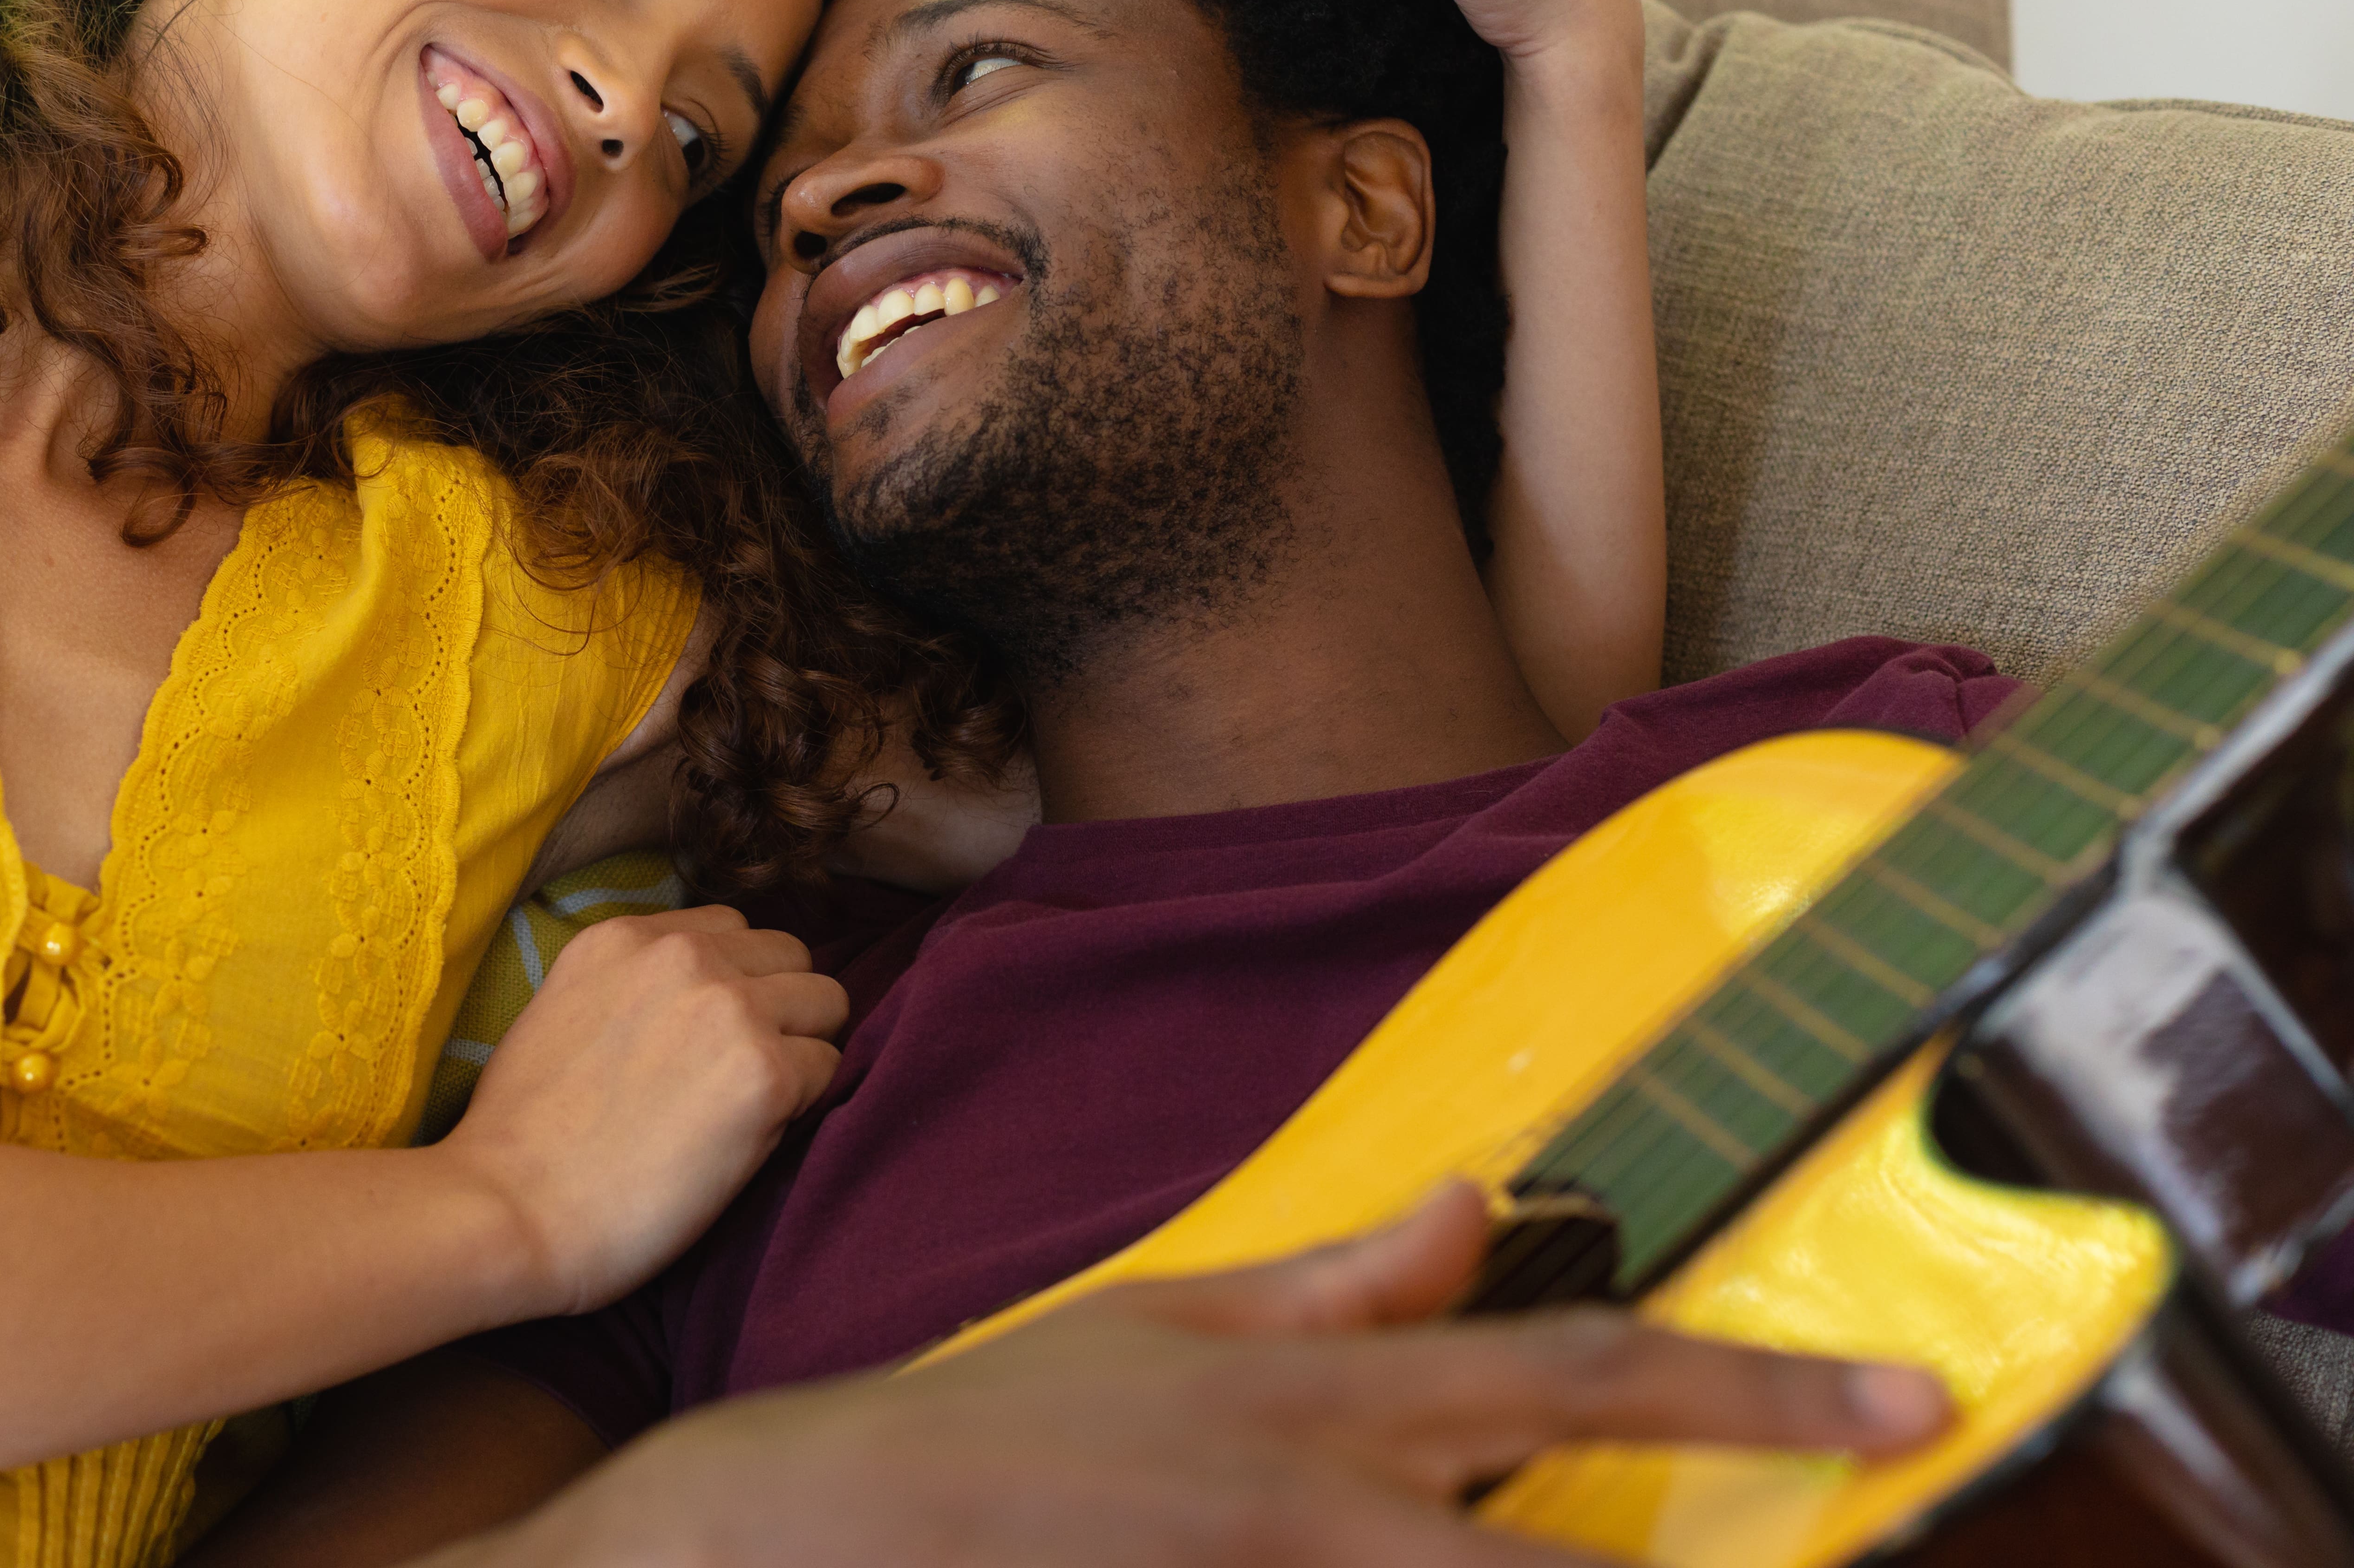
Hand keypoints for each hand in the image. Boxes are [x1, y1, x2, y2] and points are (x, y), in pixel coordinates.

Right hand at [437, 908, 844, 1314]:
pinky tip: (746, 1140)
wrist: (509, 1209)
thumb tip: (697, 1000)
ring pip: (825, 1002)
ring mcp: (729, 1008)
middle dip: (778, 1009)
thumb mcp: (565, 1013)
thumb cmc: (523, 1138)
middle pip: (789, 956)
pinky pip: (827, 1070)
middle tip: (739, 1075)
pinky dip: (801, 1106)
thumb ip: (635, 987)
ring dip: (800, 1050)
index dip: (731, 986)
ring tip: (749, 1106)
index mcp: (624, 936)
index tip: (709, 1039)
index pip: (729, 930)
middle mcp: (683, 954)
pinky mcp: (765, 1073)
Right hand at [467, 1185, 1948, 1566]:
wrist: (832, 1533)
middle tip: (1876, 1515)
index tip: (1906, 1409)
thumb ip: (1337, 1281)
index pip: (1581, 1378)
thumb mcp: (1167, 1323)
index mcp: (1326, 1407)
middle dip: (1740, 1557)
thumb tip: (1473, 1206)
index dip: (1759, 1392)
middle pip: (1583, 1563)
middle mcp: (1332, 1511)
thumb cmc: (1004, 1422)